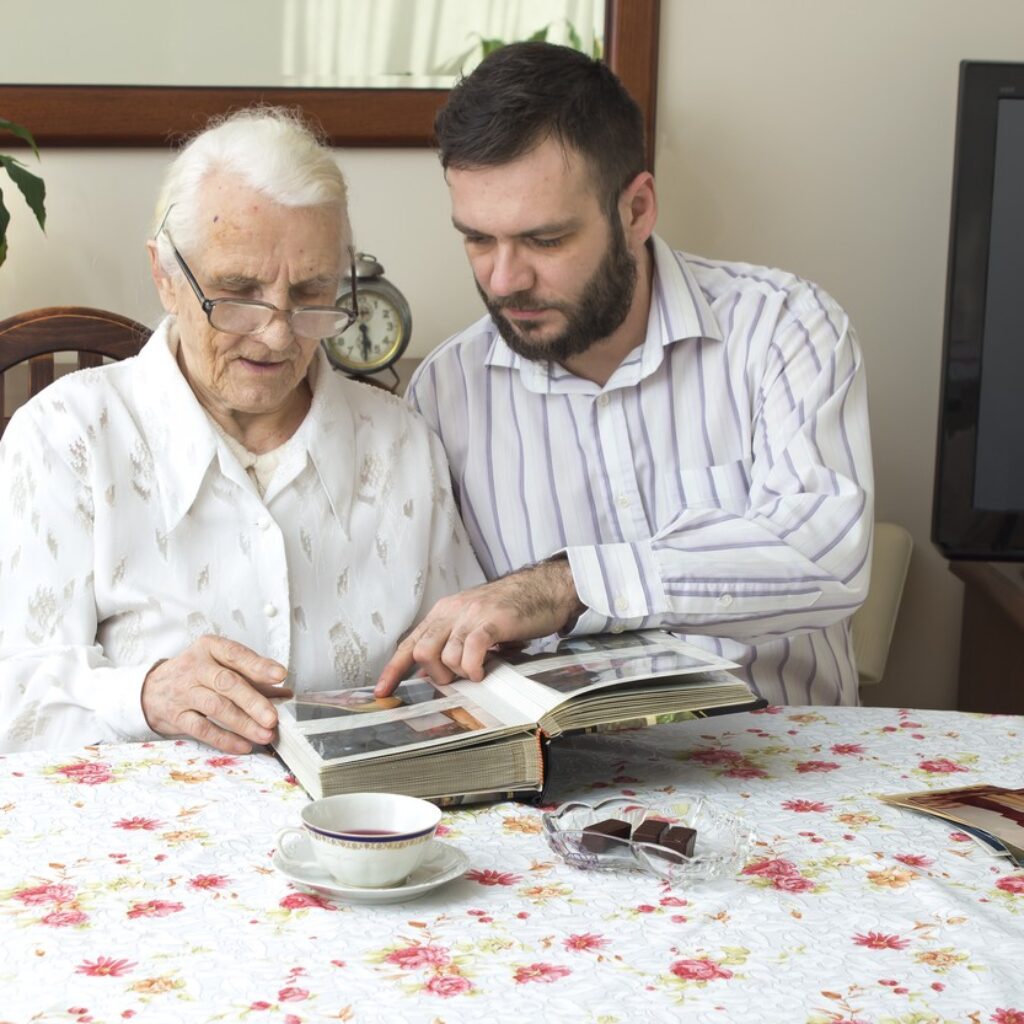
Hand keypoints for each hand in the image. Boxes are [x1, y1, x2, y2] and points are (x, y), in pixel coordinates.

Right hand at [141, 635, 292, 753]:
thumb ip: (253, 678)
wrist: (151, 689)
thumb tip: (285, 692)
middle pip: (227, 683)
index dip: (259, 665)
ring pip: (216, 707)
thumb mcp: (220, 665)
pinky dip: (224, 739)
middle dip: (253, 701)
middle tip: (272, 717)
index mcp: (210, 648)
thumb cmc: (195, 674)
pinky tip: (243, 745)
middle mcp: (196, 667)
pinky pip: (202, 729)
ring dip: (243, 723)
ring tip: (265, 734)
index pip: (236, 654)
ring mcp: (184, 691)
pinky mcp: (176, 715)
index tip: (280, 675)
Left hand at [375, 557, 584, 695]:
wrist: (544, 588)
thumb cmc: (511, 610)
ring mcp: (471, 614)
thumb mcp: (473, 623)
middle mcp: (452, 610)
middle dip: (437, 675)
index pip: (410, 643)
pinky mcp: (492, 621)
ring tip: (477, 671)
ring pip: (445, 655)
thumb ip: (452, 643)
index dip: (393, 669)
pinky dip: (473, 668)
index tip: (382, 692)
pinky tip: (483, 671)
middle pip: (423, 651)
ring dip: (459, 673)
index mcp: (443, 612)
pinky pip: (471, 650)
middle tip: (459, 677)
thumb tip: (431, 674)